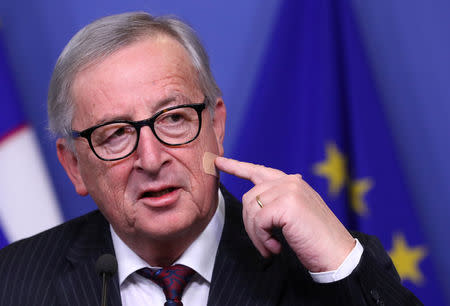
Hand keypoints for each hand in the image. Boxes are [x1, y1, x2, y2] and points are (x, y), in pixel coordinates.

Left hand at [215, 156, 354, 271]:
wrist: (338, 255)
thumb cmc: (316, 240)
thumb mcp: (294, 215)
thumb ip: (276, 203)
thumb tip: (253, 204)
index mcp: (292, 182)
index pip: (258, 171)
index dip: (236, 167)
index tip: (218, 161)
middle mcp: (290, 181)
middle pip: (248, 198)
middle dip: (251, 225)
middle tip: (265, 244)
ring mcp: (289, 190)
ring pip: (250, 210)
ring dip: (256, 234)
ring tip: (271, 247)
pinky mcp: (287, 204)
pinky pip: (258, 221)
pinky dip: (262, 239)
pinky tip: (275, 247)